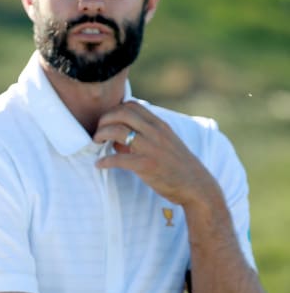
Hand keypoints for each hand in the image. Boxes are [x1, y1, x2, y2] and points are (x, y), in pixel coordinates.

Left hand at [93, 101, 219, 206]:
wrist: (197, 186)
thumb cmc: (177, 165)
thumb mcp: (165, 143)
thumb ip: (144, 136)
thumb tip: (116, 139)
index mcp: (160, 125)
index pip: (132, 105)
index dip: (114, 110)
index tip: (107, 121)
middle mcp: (156, 133)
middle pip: (122, 113)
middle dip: (104, 120)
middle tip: (98, 131)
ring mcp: (152, 148)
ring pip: (118, 131)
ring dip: (101, 135)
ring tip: (95, 143)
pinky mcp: (147, 165)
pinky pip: (119, 159)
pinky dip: (105, 161)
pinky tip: (100, 164)